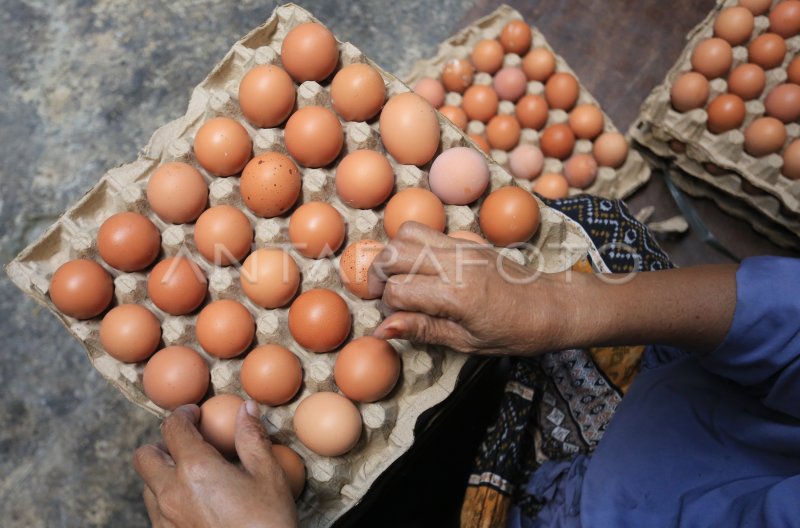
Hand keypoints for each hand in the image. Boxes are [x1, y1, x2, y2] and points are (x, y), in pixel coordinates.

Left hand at [133, 403, 297, 527]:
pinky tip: (196, 503)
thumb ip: (252, 438)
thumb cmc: (267, 523)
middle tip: (189, 443)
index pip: (173, 428)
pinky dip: (168, 500)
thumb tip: (246, 410)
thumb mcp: (268, 475)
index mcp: (196, 469)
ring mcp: (165, 521)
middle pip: (144, 456)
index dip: (184, 414)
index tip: (196, 414)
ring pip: (147, 486)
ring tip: (195, 475)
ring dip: (164, 473)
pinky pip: (156, 512)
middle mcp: (172, 493)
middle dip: (163, 444)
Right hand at [368, 222, 568, 354]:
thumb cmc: (516, 332)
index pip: (398, 290)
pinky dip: (412, 247)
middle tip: (382, 296)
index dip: (388, 308)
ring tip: (397, 278)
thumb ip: (422, 330)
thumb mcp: (467, 342)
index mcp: (457, 295)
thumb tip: (383, 329)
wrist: (553, 305)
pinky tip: (419, 270)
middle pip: (394, 252)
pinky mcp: (467, 241)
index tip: (395, 320)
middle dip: (377, 274)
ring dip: (392, 254)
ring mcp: (462, 247)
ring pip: (406, 232)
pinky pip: (427, 232)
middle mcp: (457, 263)